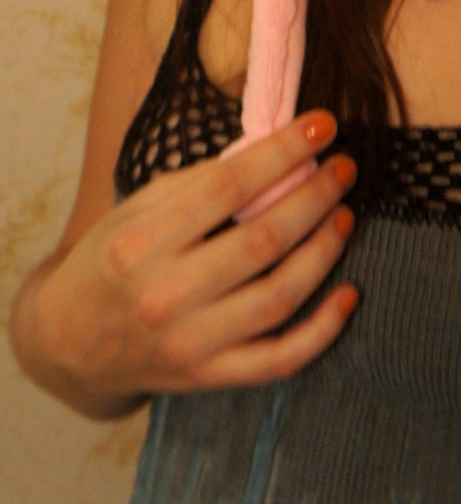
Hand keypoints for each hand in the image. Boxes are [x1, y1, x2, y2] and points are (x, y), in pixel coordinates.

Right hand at [34, 112, 357, 405]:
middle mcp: (164, 295)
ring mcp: (188, 344)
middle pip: (263, 240)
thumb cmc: (111, 260)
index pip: (229, 187)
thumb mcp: (135, 209)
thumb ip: (196, 183)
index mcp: (141, 243)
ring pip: (279, 296)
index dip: (283, 152)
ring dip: (324, 250)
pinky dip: (322, 330)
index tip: (322, 126)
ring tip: (344, 215)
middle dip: (315, 195)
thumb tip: (269, 154)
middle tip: (344, 167)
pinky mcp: (207, 378)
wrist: (68, 342)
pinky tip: (349, 294)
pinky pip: (279, 359)